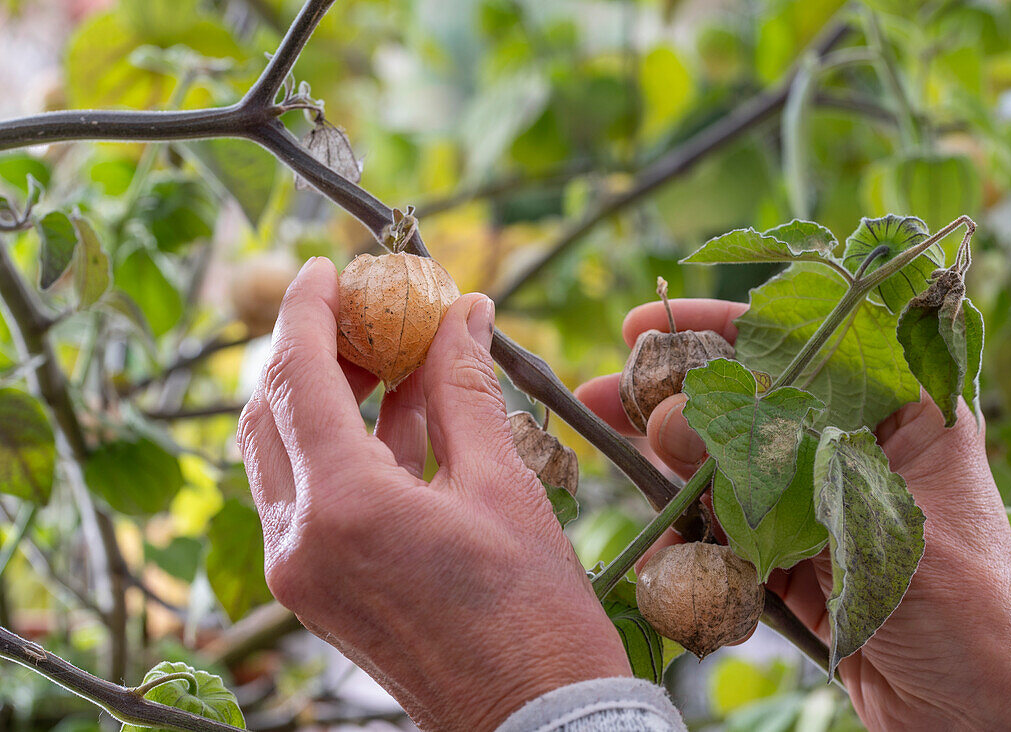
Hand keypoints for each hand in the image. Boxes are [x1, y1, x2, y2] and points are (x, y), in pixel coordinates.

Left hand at [238, 258, 629, 730]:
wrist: (532, 717)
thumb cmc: (533, 612)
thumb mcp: (502, 484)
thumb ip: (466, 387)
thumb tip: (463, 312)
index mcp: (343, 508)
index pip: (296, 377)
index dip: (307, 309)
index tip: (328, 267)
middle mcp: (299, 540)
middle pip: (273, 411)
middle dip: (312, 348)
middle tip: (365, 310)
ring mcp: (300, 570)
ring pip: (283, 452)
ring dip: (324, 395)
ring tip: (388, 354)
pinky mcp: (316, 587)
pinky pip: (309, 493)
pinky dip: (342, 445)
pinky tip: (397, 413)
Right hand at [577, 297, 1010, 730]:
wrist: (984, 716)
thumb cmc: (967, 606)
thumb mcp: (869, 514)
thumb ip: (773, 464)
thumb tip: (671, 420)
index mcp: (900, 411)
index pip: (801, 342)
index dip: (720, 327)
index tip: (647, 324)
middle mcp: (855, 448)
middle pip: (748, 403)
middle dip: (673, 400)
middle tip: (604, 397)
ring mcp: (822, 506)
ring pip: (729, 470)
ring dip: (670, 475)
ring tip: (616, 468)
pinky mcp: (797, 563)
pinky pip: (729, 537)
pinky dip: (692, 546)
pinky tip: (663, 557)